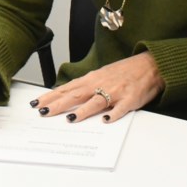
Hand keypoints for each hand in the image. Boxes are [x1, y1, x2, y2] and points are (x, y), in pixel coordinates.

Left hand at [31, 52, 163, 122]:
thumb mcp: (101, 75)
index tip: (37, 103)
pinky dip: (113, 115)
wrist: (149, 65)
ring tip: (70, 118)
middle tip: (43, 112)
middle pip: (76, 95)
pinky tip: (106, 121)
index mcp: (92, 79)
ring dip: (83, 111)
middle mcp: (100, 84)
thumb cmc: (124, 72)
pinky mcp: (130, 99)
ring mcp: (115, 92)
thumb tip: (66, 95)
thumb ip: (85, 86)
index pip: (67, 89)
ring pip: (96, 102)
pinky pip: (120, 109)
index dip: (51, 96)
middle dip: (58, 104)